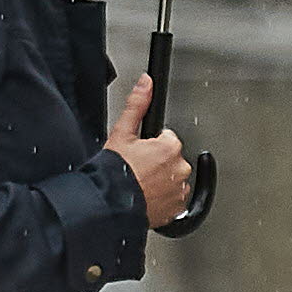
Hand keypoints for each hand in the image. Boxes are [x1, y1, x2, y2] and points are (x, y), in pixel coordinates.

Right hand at [105, 73, 186, 222]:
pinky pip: (174, 199)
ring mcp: (179, 190)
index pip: (167, 139)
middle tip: (138, 168)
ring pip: (173, 179)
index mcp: (170, 147)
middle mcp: (180, 169)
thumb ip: (137, 104)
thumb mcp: (122, 133)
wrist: (110, 205)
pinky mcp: (176, 209)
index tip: (138, 153)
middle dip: (158, 162)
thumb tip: (146, 82)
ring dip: (162, 180)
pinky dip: (163, 198)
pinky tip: (147, 196)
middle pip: (172, 159)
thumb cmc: (115, 172)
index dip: (151, 144)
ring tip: (141, 183)